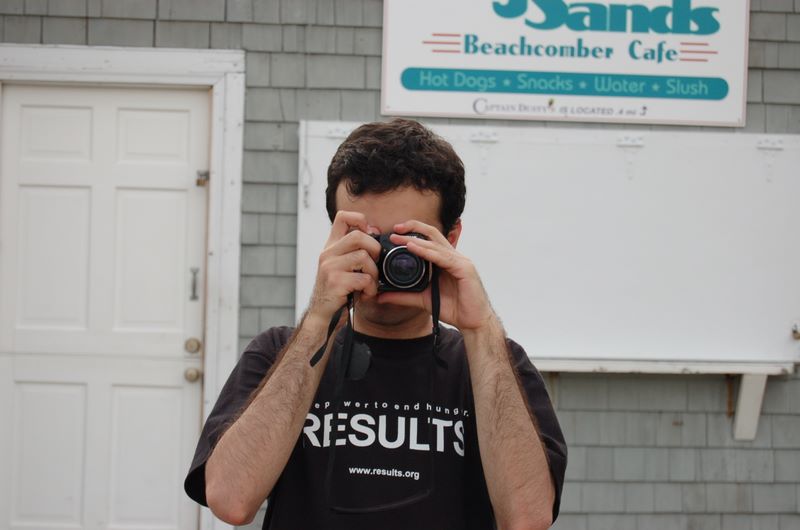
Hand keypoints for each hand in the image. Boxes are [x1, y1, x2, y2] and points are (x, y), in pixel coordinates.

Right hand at [307, 211, 380, 323]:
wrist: (322, 314)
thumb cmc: (338, 290)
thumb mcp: (343, 266)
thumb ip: (354, 250)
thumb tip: (375, 231)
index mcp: (331, 246)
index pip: (342, 217)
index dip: (360, 219)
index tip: (370, 233)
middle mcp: (328, 253)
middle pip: (358, 236)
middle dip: (375, 249)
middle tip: (376, 264)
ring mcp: (329, 267)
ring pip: (363, 257)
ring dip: (374, 273)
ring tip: (370, 284)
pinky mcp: (335, 282)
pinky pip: (364, 279)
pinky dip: (371, 289)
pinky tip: (365, 295)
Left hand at [377, 220, 495, 331]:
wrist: (472, 323)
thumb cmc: (454, 309)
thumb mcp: (423, 300)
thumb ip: (404, 296)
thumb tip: (381, 296)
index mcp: (445, 261)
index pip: (429, 239)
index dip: (413, 233)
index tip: (394, 233)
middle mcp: (453, 257)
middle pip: (433, 235)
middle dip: (413, 229)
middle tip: (394, 230)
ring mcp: (461, 261)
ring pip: (436, 244)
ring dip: (415, 240)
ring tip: (399, 239)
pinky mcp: (465, 269)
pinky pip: (443, 257)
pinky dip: (427, 251)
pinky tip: (413, 248)